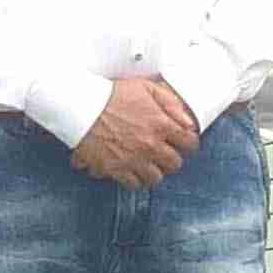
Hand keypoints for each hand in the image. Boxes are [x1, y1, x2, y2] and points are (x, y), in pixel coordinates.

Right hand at [71, 77, 199, 188]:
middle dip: (171, 159)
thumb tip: (187, 120)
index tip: (184, 144)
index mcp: (161, 124)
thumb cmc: (111, 95)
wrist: (83, 107)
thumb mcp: (146, 88)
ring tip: (147, 165)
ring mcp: (134, 159)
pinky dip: (134, 180)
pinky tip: (131, 171)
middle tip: (164, 154)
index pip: (189, 143)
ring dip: (154, 172)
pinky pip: (134, 184)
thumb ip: (171, 104)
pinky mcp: (117, 169)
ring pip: (156, 178)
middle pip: (174, 164)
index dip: (189, 144)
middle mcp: (151, 145)